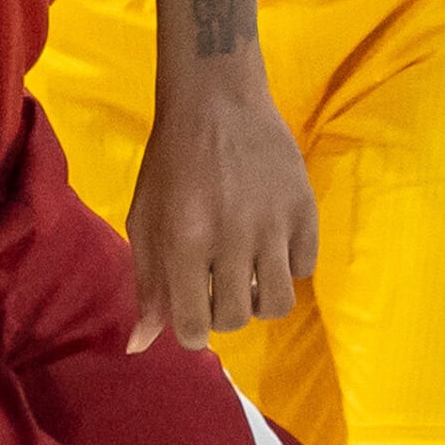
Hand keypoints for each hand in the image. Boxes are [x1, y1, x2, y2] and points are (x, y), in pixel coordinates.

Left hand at [123, 58, 314, 352]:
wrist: (217, 98)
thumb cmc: (171, 159)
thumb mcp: (145, 217)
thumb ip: (147, 282)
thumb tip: (140, 346)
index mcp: (184, 240)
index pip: (192, 326)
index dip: (190, 331)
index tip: (191, 314)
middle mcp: (232, 237)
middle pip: (236, 319)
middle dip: (222, 314)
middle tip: (217, 286)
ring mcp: (274, 223)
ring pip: (278, 303)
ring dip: (258, 297)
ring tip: (246, 272)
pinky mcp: (305, 209)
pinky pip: (304, 268)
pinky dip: (287, 265)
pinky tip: (270, 242)